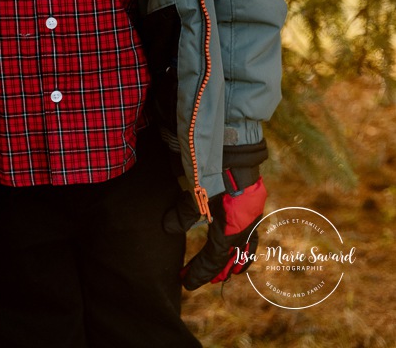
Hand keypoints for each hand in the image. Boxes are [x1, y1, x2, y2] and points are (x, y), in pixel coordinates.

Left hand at [163, 166, 266, 290]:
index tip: (186, 281)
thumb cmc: (213, 168)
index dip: (200, 271)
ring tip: (226, 269)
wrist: (234, 141)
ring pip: (246, 244)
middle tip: (203, 278)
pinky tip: (236, 240)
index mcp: (232, 227)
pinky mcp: (254, 198)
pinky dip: (243, 240)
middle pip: (234, 255)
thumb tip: (168, 228)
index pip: (215, 258)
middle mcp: (246, 223)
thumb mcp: (194, 193)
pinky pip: (250, 228)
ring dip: (234, 257)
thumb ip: (183, 213)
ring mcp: (253, 211)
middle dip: (218, 269)